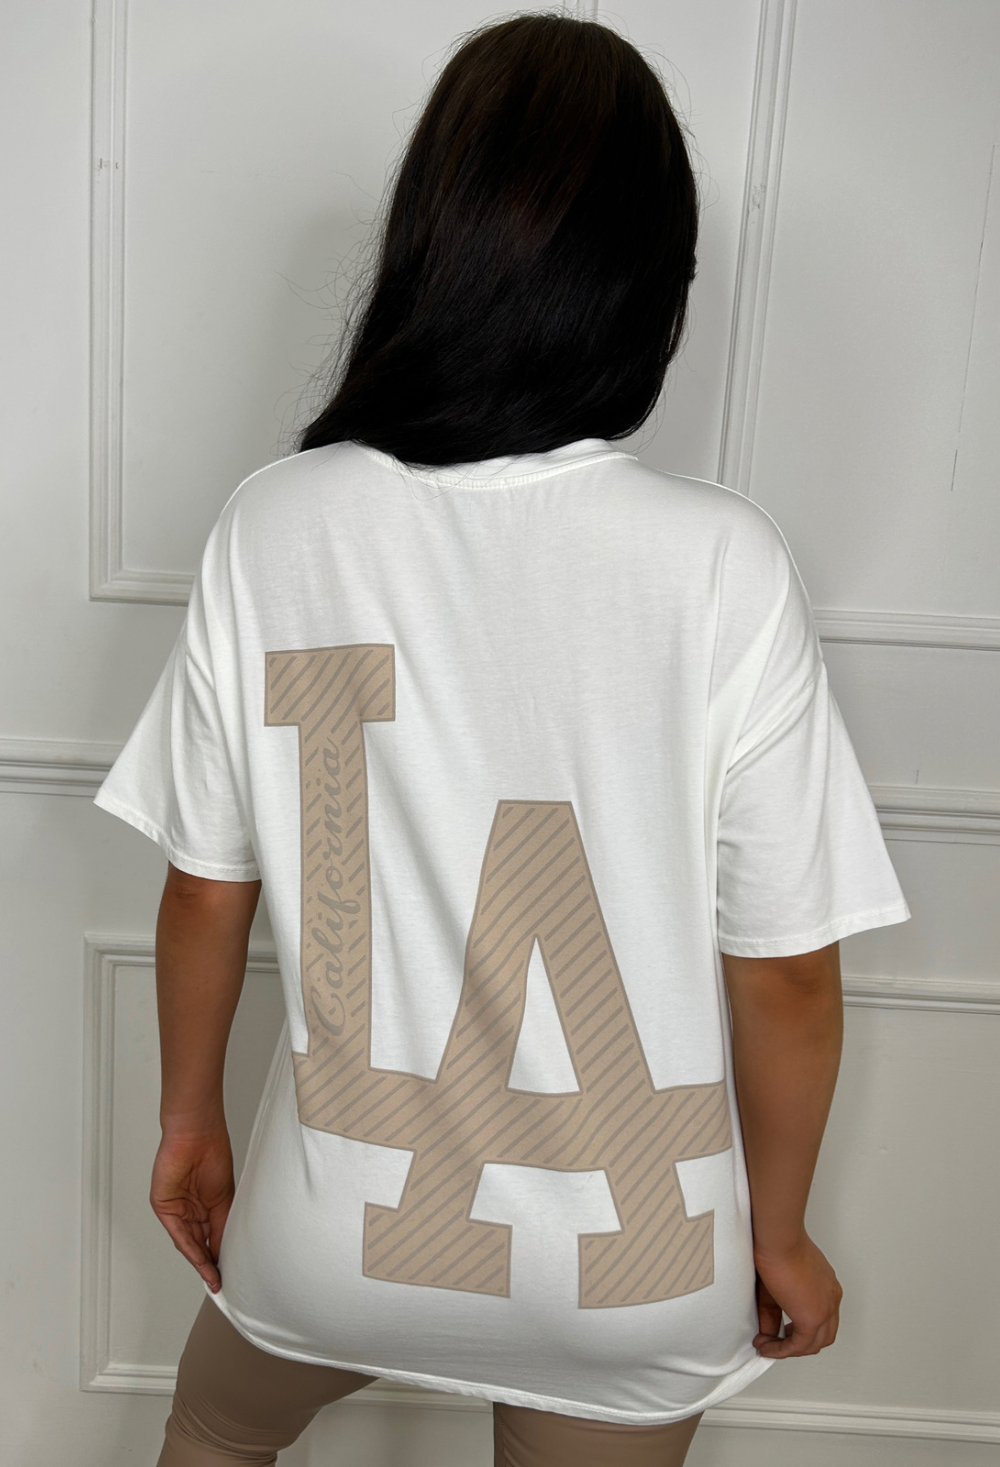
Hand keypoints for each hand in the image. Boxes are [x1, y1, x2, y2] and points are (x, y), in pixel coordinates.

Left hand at [150, 1125, 234, 1292]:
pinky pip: (178, 1234)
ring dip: (202, 1263)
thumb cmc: (214, 1157)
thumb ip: (222, 1227)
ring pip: (189, 1243)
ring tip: (215, 1279)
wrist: (196, 1137)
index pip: (212, 1238)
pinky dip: (191, 1250)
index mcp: (207, 1205)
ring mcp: (177, 1209)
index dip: (221, 1258)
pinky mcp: (163, 1207)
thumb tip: (224, 1253)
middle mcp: (191, 1209)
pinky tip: (202, 1263)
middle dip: (211, 1265)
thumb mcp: (225, 1198)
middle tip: (222, 1284)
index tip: (230, 1276)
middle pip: (200, 1244)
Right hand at [752, 1234, 841, 1357]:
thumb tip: (768, 1334)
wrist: (778, 1239)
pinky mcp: (813, 1318)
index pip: (821, 1317)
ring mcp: (826, 1309)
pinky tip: (765, 1346)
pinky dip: (781, 1350)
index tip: (780, 1330)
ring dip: (790, 1349)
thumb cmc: (777, 1248)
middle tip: (776, 1341)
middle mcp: (831, 1299)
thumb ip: (772, 1313)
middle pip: (822, 1335)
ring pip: (814, 1344)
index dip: (801, 1328)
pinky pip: (799, 1346)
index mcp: (827, 1286)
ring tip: (767, 1345)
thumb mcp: (774, 1286)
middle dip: (799, 1343)